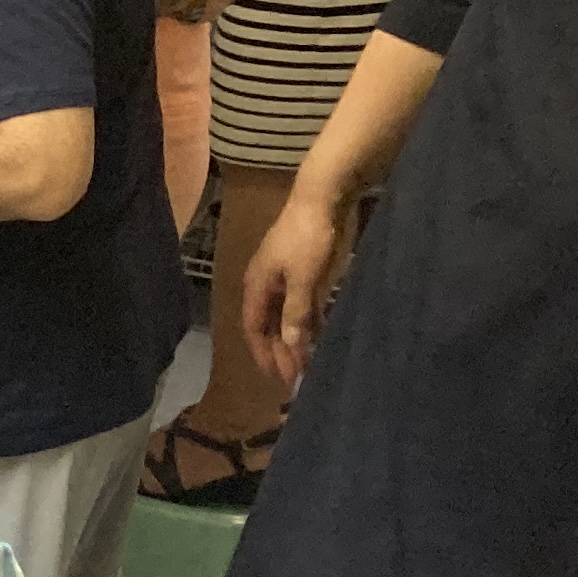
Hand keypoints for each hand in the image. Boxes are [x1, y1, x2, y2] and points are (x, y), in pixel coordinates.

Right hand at [240, 185, 357, 386]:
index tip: (278, 377)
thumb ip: (296, 313)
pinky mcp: (306, 273)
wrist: (323, 199)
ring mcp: (286, 279)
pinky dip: (309, 323)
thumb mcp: (302, 279)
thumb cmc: (307, 238)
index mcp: (257, 286)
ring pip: (286, 317)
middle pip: (270, 326)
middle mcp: (267, 286)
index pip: (254, 328)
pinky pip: (302, 306)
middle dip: (280, 351)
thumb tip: (291, 347)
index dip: (263, 353)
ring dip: (295, 339)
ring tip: (308, 362)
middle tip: (297, 377)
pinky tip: (320, 336)